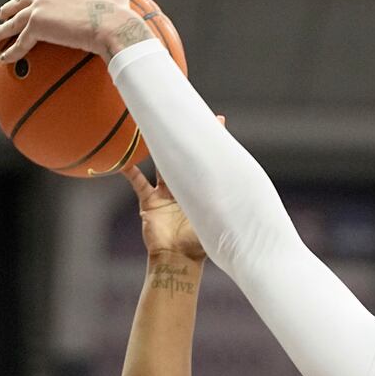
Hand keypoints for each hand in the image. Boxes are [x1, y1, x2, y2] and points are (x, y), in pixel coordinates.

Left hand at [0, 0, 152, 63]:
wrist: (110, 26)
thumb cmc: (116, 14)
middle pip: (23, 0)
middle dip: (11, 6)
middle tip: (2, 13)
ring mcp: (39, 9)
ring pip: (15, 21)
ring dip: (3, 29)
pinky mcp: (36, 26)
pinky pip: (21, 42)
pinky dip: (12, 52)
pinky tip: (5, 59)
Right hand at [120, 115, 223, 261]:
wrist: (179, 261)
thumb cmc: (200, 245)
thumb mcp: (215, 220)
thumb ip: (224, 205)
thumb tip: (251, 195)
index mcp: (202, 192)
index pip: (207, 161)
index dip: (212, 142)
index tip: (219, 120)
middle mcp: (184, 189)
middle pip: (184, 157)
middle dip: (186, 137)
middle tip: (190, 114)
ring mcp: (165, 195)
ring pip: (160, 164)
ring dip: (157, 147)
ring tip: (152, 127)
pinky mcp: (149, 203)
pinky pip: (137, 183)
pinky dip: (130, 172)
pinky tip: (123, 159)